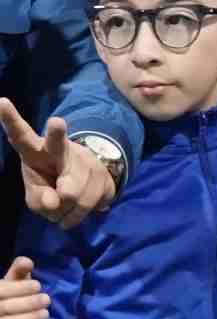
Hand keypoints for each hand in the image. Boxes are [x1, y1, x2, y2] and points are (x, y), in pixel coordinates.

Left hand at [0, 99, 117, 227]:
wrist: (89, 186)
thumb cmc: (50, 184)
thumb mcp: (35, 194)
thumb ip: (38, 199)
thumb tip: (56, 201)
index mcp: (36, 150)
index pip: (21, 135)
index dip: (11, 120)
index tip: (0, 102)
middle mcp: (60, 150)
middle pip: (58, 143)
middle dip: (56, 133)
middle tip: (56, 122)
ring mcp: (85, 163)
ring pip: (71, 194)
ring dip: (63, 210)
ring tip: (61, 206)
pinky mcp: (103, 178)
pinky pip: (85, 206)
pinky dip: (75, 216)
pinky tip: (74, 210)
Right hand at [0, 257, 48, 318]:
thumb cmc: (5, 297)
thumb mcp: (9, 283)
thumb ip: (18, 272)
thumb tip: (27, 261)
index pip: (0, 290)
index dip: (18, 288)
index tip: (37, 285)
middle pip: (3, 308)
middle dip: (27, 304)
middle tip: (46, 299)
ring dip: (28, 318)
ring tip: (45, 313)